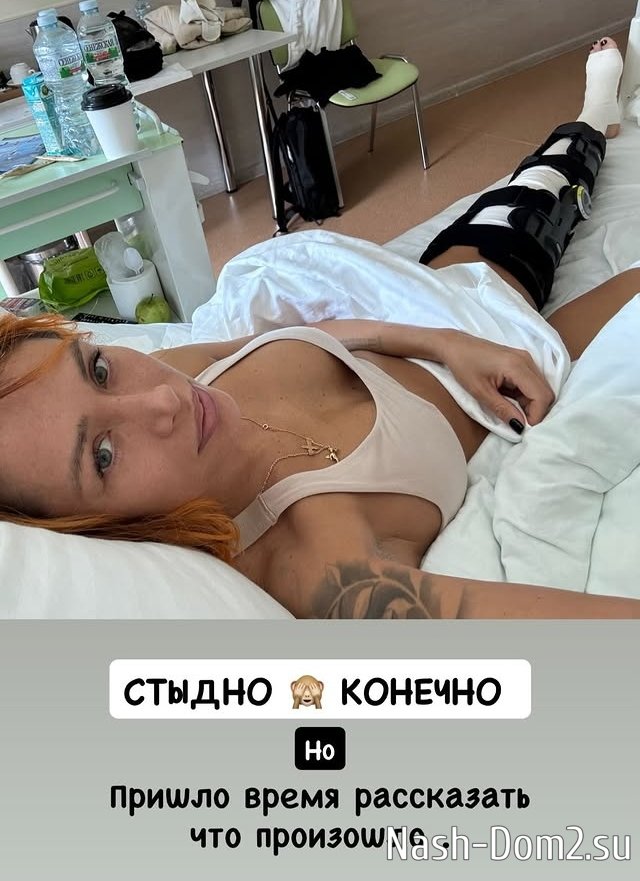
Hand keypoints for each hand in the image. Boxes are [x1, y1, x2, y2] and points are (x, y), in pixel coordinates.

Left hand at [440, 331, 555, 429]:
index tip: (523, 427)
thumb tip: (519, 427)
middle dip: (536, 411)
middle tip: (519, 423)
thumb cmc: (464, 366)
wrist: (455, 346)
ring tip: (512, 412)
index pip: (541, 395)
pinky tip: (511, 401)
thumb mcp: (480, 392)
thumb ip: (502, 409)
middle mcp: (526, 360)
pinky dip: (526, 396)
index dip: (536, 415)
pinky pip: (533, 383)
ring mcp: (525, 359)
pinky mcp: (521, 361)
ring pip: (541, 388)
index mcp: (517, 366)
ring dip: (531, 404)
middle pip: (546, 392)